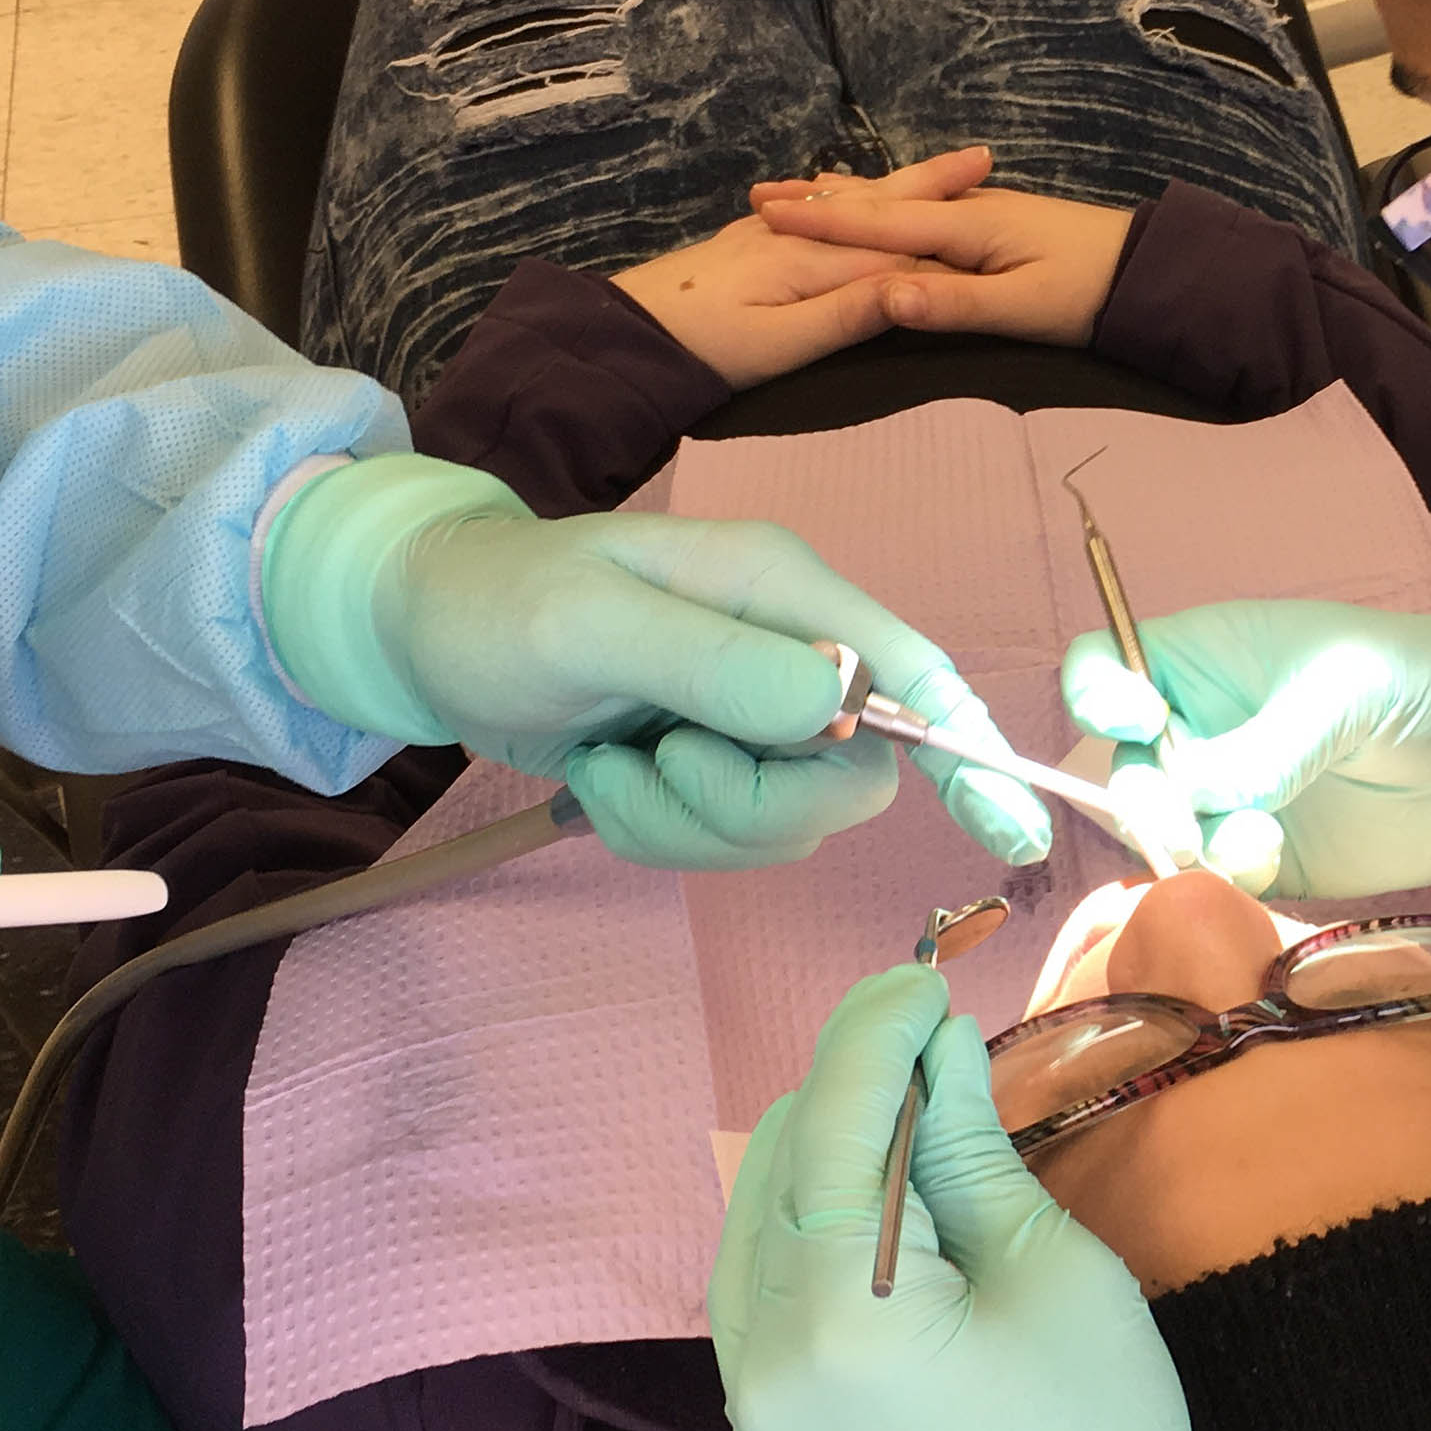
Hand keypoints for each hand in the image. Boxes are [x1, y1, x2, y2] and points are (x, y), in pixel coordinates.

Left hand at [259, 456, 1055, 867]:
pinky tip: (604, 778)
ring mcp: (754, 716)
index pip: (915, 676)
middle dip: (752, 803)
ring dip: (687, 821)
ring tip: (610, 764)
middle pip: (851, 778)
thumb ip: (718, 664)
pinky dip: (658, 831)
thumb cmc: (500, 604)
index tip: (1008, 835)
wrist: (422, 629)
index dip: (970, 755)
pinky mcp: (715, 764)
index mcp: (785, 591)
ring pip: (787, 822)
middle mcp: (791, 652)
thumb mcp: (594, 624)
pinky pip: (727, 839)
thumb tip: (844, 708)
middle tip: (659, 765)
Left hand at [612, 148, 993, 385]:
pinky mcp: (755, 239)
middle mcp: (800, 234)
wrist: (628, 332)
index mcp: (813, 259)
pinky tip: (856, 191)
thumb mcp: (779, 345)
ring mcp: (774, 231)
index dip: (949, 240)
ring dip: (900, 185)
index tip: (1001, 222)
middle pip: (879, 205)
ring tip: (939, 170)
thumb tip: (914, 290)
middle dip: (932, 183)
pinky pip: (823, 209)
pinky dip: (856, 197)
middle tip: (983, 158)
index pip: (899, 250)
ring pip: (852, 201)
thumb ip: (846, 317)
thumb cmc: (705, 348)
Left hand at [711, 965, 1247, 1430]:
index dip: (873, 1032)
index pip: (831, 1124)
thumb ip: (970, 1156)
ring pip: (753, 1232)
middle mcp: (759, 1361)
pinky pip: (759, 1304)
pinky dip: (810, 1237)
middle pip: (774, 1169)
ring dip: (823, 1159)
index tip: (922, 975)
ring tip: (914, 1124)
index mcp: (837, 1316)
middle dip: (846, 1090)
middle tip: (934, 1047)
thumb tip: (935, 1056)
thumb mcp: (1057, 1278)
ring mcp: (750, 1414)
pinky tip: (883, 1217)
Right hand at [750, 145, 1137, 347]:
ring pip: (898, 204)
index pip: (879, 224)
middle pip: (880, 204)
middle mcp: (968, 211)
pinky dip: (882, 210)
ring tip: (800, 194)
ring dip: (847, 200)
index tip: (765, 214)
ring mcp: (982, 214)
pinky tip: (877, 211)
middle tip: (758, 197)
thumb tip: (883, 297)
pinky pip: (919, 213)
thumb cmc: (1090, 294)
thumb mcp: (1023, 309)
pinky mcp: (994, 225)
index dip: (821, 222)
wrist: (1149, 271)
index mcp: (968, 228)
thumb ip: (953, 303)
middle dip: (820, 202)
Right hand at [1063, 600, 1430, 896]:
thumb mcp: (1344, 689)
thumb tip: (1193, 797)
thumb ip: (1266, 742)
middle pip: (1119, 769)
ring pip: (1157, 839)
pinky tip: (1275, 867)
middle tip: (1191, 822)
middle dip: (1144, 800)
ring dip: (1188, 851)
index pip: (1104, 668)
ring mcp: (1226, 802)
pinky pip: (1211, 885)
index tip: (1137, 719)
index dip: (1097, 694)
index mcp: (1205, 661)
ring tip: (1260, 845)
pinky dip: (1226, 887)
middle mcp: (1201, 732)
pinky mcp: (1263, 863)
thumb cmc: (1423, 683)